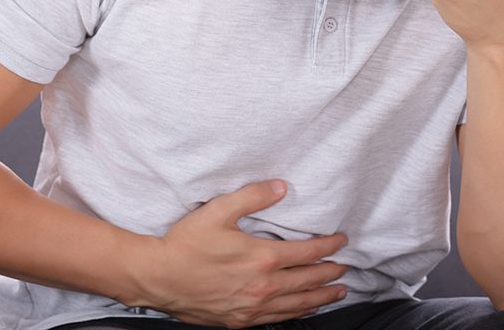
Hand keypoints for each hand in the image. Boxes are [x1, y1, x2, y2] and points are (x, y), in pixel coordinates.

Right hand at [124, 180, 349, 328]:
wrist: (158, 277)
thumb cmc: (186, 245)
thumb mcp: (219, 210)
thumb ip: (253, 196)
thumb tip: (281, 187)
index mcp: (262, 258)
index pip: (308, 252)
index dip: (329, 246)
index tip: (341, 241)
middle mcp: (263, 286)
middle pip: (309, 279)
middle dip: (331, 272)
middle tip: (345, 267)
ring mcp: (252, 307)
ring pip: (298, 303)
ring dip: (322, 296)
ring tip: (338, 292)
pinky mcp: (240, 320)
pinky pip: (278, 319)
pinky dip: (297, 312)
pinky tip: (305, 308)